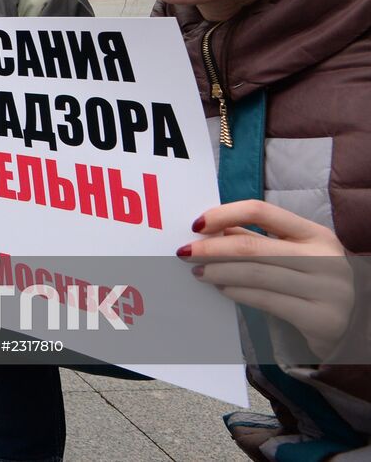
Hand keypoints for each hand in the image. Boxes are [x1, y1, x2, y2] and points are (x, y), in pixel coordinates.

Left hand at [182, 199, 353, 358]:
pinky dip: (237, 293)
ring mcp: (327, 289)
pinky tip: (222, 289)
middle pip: (253, 245)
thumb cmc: (311, 283)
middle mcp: (325, 258)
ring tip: (198, 272)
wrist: (352, 327)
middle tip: (184, 252)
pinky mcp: (321, 318)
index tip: (197, 224)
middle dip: (211, 248)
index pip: (262, 210)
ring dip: (218, 271)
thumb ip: (257, 240)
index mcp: (316, 234)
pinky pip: (266, 300)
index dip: (224, 214)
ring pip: (255, 274)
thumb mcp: (293, 254)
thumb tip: (208, 230)